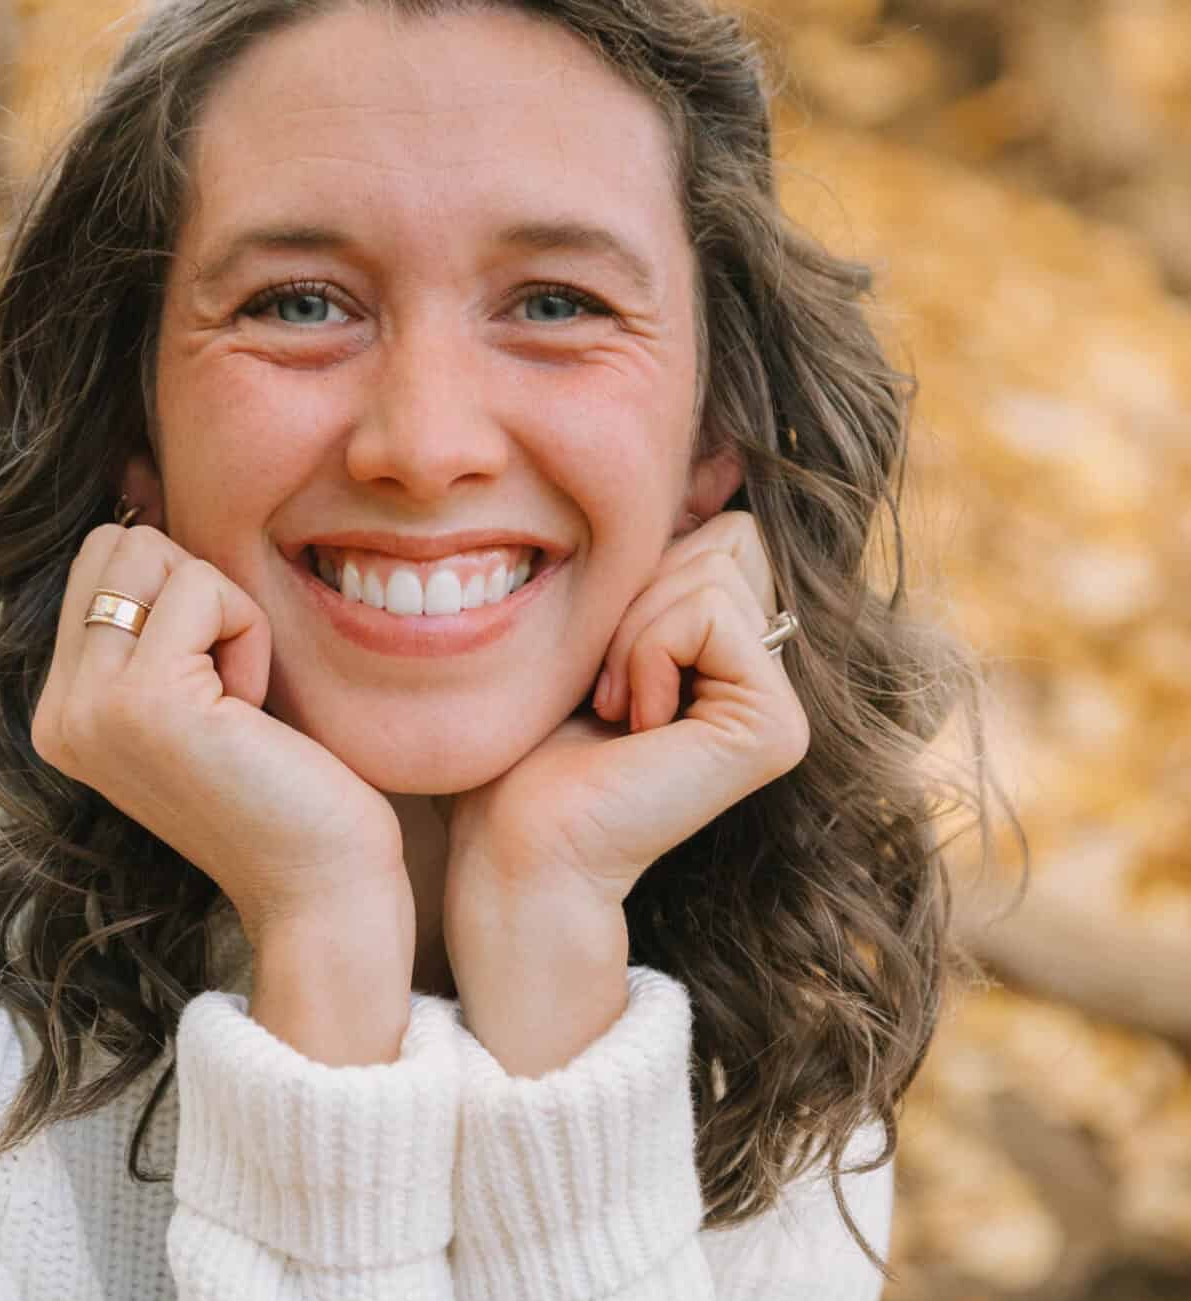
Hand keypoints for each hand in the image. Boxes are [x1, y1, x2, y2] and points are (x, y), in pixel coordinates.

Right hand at [34, 521, 410, 951]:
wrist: (323, 889)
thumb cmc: (289, 787)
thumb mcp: (206, 682)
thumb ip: (160, 599)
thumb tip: (135, 469)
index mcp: (63, 711)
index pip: (100, 561)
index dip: (184, 592)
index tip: (219, 685)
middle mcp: (58, 713)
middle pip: (117, 542)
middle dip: (197, 588)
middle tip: (233, 686)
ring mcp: (89, 710)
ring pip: (152, 553)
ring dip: (225, 611)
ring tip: (242, 703)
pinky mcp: (141, 703)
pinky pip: (203, 589)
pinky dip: (249, 634)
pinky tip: (256, 714)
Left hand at [444, 511, 807, 918]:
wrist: (517, 841)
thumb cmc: (528, 744)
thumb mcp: (593, 620)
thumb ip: (654, 555)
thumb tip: (722, 459)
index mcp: (733, 654)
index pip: (719, 531)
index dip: (644, 574)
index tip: (599, 662)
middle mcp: (771, 679)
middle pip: (731, 537)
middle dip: (641, 594)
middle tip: (603, 688)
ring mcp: (781, 707)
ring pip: (718, 568)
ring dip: (634, 629)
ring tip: (612, 709)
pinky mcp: (776, 728)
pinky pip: (712, 611)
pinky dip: (648, 651)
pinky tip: (633, 724)